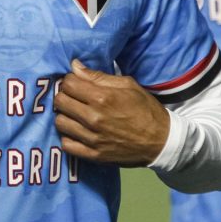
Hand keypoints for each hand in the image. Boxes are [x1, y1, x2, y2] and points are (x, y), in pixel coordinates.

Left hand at [54, 59, 169, 166]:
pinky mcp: (93, 155)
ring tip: (75, 115)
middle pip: (60, 102)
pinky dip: (68, 137)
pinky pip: (66, 145)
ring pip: (60, 123)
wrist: (161, 141)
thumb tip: (74, 66)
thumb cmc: (145, 109)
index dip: (70, 81)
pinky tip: (77, 132)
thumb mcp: (127, 85)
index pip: (68, 83)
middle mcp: (94, 118)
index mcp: (102, 97)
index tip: (76, 84)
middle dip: (65, 96)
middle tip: (75, 98)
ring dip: (65, 116)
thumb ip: (98, 76)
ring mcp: (92, 138)